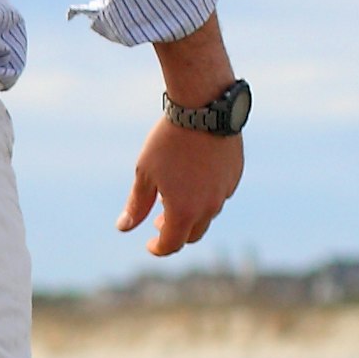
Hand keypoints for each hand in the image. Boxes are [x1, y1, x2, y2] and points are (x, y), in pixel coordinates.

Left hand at [119, 122, 242, 256]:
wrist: (203, 109)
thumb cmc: (168, 142)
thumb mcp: (145, 174)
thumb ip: (136, 205)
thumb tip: (124, 227)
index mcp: (183, 211)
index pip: (171, 244)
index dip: (158, 249)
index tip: (149, 244)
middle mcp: (208, 207)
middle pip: (193, 234)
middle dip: (175, 232)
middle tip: (158, 220)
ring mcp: (225, 191)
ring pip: (208, 214)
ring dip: (190, 213)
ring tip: (172, 195)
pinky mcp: (234, 176)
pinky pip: (220, 195)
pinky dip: (205, 196)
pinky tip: (192, 179)